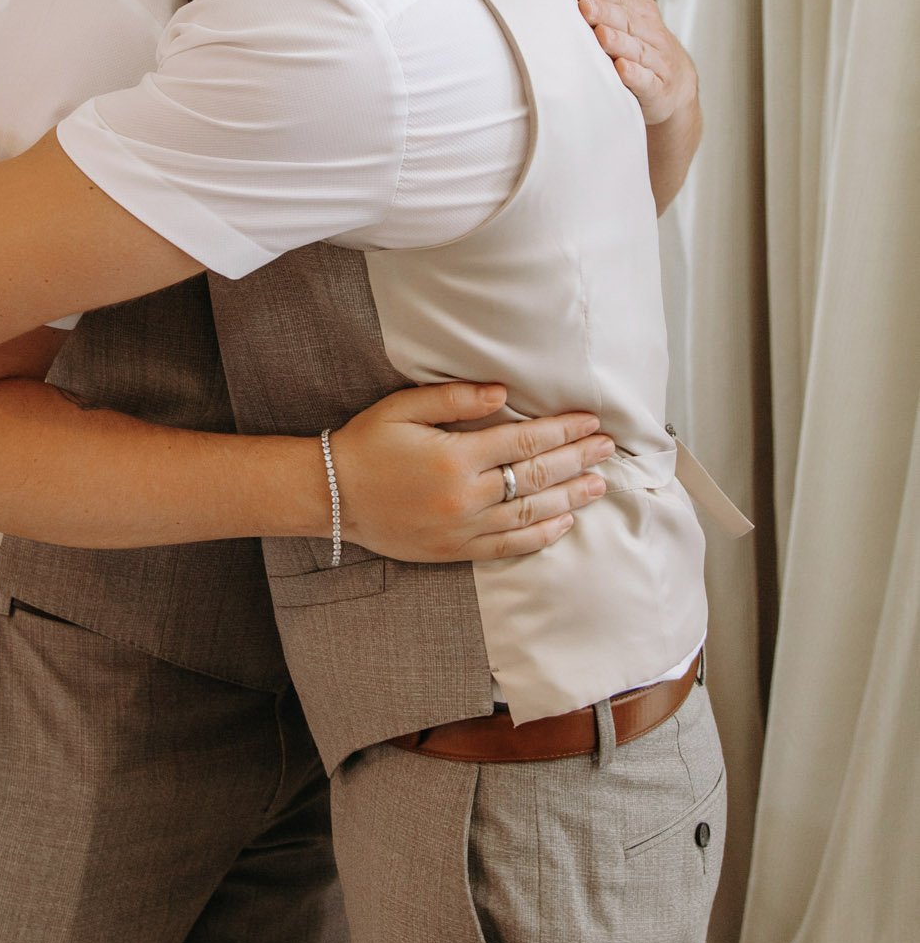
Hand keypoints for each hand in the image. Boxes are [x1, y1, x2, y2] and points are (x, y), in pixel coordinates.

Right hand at [331, 382, 612, 562]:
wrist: (333, 497)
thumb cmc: (367, 445)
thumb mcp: (402, 408)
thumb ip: (453, 399)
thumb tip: (501, 392)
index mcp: (456, 457)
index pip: (524, 441)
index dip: (562, 430)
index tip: (590, 421)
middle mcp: (466, 496)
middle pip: (536, 476)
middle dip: (577, 459)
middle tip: (608, 449)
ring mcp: (463, 528)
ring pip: (530, 513)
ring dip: (570, 498)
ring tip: (598, 484)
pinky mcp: (455, 550)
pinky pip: (509, 545)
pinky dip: (540, 535)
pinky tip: (564, 523)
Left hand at [575, 0, 698, 127]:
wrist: (673, 84)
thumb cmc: (641, 36)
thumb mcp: (628, 0)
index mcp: (639, 9)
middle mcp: (649, 32)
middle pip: (627, 20)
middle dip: (606, 12)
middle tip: (583, 6)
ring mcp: (655, 61)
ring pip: (637, 49)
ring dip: (618, 42)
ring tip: (600, 35)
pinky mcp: (656, 89)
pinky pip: (646, 81)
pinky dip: (635, 75)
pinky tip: (622, 70)